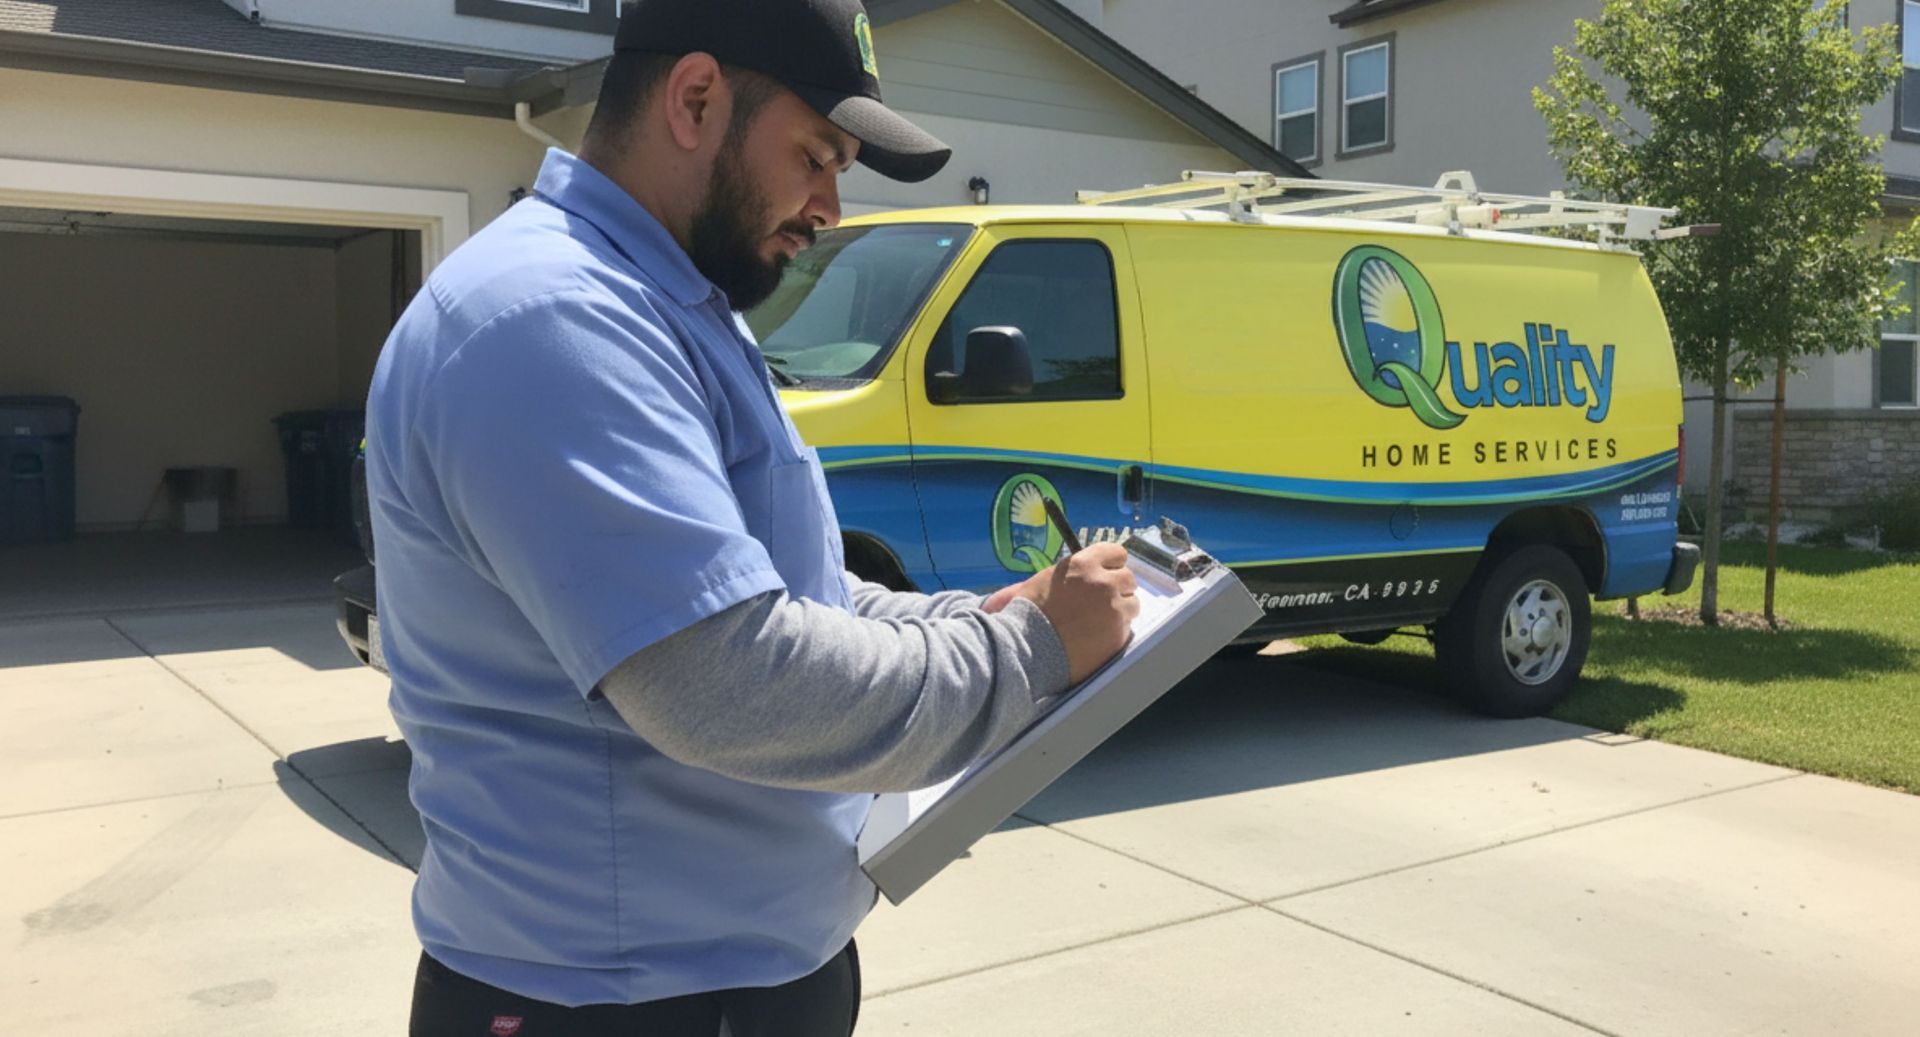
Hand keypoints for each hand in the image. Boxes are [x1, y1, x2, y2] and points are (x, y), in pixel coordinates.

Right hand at [982, 543, 1138, 683]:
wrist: (1027, 648)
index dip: (1111, 564)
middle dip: (1117, 587)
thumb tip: (1077, 572)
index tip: (1106, 573)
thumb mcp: (1043, 580)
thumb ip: (1068, 573)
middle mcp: (1103, 583)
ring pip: (1132, 603)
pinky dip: (1115, 630)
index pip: (1117, 553)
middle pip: (1128, 578)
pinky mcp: (1118, 635)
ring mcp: (1114, 610)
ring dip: (1120, 609)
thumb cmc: (1028, 613)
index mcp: (1084, 565)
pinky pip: (1126, 627)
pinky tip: (1096, 636)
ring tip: (1099, 620)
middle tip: (1101, 600)